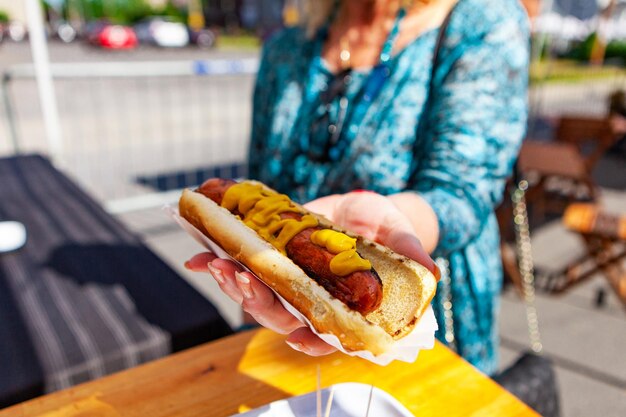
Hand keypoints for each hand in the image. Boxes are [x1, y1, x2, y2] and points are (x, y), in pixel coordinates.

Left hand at [184, 190, 436, 356]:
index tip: (294, 336)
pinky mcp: (271, 257)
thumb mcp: (402, 236)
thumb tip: (432, 273)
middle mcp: (310, 298)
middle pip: (279, 313)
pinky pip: (241, 266)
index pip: (324, 332)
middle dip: (256, 301)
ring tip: (216, 262)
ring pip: (255, 294)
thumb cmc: (387, 228)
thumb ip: (413, 255)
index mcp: (341, 305)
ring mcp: (287, 279)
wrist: (364, 209)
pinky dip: (215, 261)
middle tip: (238, 278)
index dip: (308, 339)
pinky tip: (197, 255)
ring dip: (232, 283)